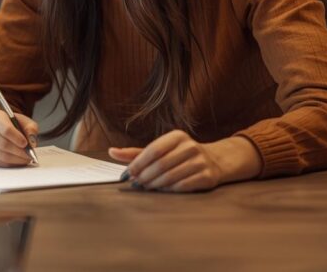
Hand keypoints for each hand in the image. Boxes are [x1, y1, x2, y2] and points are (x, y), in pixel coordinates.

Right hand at [0, 110, 39, 166]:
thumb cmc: (10, 125)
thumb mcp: (22, 121)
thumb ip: (30, 128)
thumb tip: (32, 141)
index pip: (5, 129)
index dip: (17, 138)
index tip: (26, 143)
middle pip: (3, 144)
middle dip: (19, 152)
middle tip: (30, 155)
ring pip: (2, 156)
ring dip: (17, 160)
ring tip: (26, 158)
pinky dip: (11, 164)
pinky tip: (17, 160)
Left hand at [109, 130, 260, 192]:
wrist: (215, 161)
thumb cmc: (179, 155)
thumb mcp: (160, 149)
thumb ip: (135, 153)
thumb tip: (111, 151)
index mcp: (177, 136)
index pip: (153, 150)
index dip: (138, 163)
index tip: (128, 174)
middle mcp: (190, 146)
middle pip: (161, 165)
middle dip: (145, 176)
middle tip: (136, 184)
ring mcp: (201, 161)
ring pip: (171, 177)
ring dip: (154, 184)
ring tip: (146, 187)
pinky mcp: (208, 177)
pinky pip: (183, 186)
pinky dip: (169, 190)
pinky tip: (162, 190)